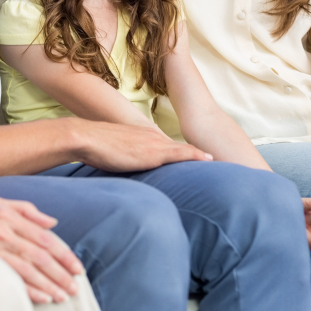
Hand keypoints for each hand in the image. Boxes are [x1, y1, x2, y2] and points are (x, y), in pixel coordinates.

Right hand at [0, 196, 82, 303]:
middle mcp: (2, 231)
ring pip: (28, 270)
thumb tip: (52, 221)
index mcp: (9, 215)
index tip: (76, 267)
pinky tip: (43, 298)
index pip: (44, 238)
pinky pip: (10, 279)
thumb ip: (26, 210)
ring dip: (49, 284)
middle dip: (61, 273)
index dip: (64, 254)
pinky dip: (29, 290)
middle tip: (75, 287)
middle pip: (40, 256)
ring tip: (63, 296)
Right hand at [74, 119, 211, 172]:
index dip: (188, 155)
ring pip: (185, 151)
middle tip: (220, 163)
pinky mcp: (154, 152)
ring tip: (222, 165)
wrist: (87, 139)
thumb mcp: (115, 155)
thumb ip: (126, 161)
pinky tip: (209, 160)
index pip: (171, 148)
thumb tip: (127, 172)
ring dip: (202, 157)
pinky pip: (181, 154)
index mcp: (146, 138)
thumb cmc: (96, 149)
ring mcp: (155, 144)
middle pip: (182, 149)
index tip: (205, 160)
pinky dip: (196, 156)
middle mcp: (154, 138)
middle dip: (201, 156)